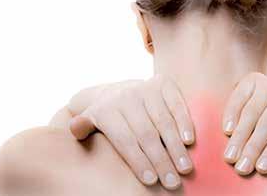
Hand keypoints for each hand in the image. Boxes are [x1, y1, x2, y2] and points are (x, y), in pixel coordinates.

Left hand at [69, 75, 194, 189]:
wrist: (118, 90)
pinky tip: (189, 140)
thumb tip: (76, 128)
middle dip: (161, 160)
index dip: (138, 161)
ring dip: (176, 146)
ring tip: (185, 168)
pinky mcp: (163, 82)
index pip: (125, 140)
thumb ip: (82, 127)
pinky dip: (184, 121)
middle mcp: (126, 96)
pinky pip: (176, 103)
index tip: (151, 181)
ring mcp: (146, 87)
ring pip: (163, 120)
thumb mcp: (90, 121)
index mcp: (107, 110)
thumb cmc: (105, 118)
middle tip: (172, 183)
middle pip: (147, 133)